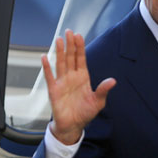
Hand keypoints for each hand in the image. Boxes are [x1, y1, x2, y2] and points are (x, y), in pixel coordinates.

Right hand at [42, 29, 115, 144]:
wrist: (73, 126)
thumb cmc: (85, 113)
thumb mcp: (98, 101)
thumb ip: (103, 90)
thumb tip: (113, 81)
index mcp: (83, 77)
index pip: (81, 58)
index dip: (80, 47)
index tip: (79, 35)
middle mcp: (72, 77)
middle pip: (70, 57)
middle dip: (70, 44)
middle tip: (69, 32)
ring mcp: (62, 82)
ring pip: (61, 63)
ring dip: (59, 51)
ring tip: (58, 39)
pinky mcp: (54, 90)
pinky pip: (50, 77)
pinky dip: (47, 67)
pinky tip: (45, 57)